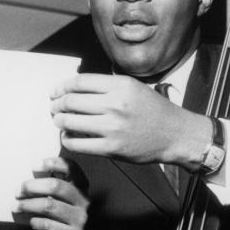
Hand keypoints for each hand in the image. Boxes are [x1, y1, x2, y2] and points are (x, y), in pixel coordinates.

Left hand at [13, 156, 87, 229]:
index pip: (71, 167)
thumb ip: (48, 183)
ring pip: (49, 205)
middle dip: (32, 186)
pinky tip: (30, 221)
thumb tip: (22, 172)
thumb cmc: (54, 212)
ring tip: (16, 206)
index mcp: (81, 185)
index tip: (33, 166)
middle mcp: (84, 200)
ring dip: (28, 205)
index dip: (52, 163)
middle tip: (18, 190)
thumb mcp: (57, 195)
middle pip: (56, 186)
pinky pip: (47, 225)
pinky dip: (34, 221)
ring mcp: (80, 219)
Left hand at [50, 74, 210, 165]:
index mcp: (120, 85)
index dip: (62, 86)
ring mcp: (113, 127)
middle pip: (71, 100)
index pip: (79, 82)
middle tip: (54, 107)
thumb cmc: (155, 111)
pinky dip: (68, 139)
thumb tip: (76, 89)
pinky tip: (69, 136)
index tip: (56, 91)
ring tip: (59, 121)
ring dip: (59, 121)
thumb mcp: (134, 88)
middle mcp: (115, 104)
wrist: (175, 135)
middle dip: (57, 104)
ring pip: (70, 121)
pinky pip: (78, 144)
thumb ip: (108, 87)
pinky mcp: (112, 148)